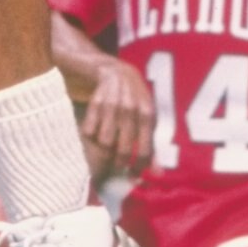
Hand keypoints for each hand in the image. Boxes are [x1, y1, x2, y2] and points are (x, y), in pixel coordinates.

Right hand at [79, 52, 155, 175]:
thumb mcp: (147, 119)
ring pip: (104, 142)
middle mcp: (130, 110)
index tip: (132, 176)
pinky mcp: (95, 102)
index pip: (144, 150)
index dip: (138, 168)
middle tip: (116, 165)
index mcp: (147, 114)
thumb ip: (152, 146)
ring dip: (104, 150)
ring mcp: (112, 105)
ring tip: (107, 148)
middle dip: (119, 162)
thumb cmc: (134, 100)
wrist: (114, 70)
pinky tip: (96, 131)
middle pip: (122, 149)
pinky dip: (91, 135)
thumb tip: (158, 174)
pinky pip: (89, 130)